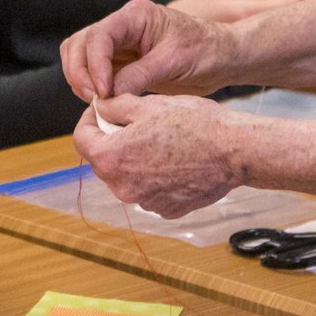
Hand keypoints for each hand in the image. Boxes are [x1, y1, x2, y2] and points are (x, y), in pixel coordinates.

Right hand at [60, 0, 237, 103]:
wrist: (223, 58)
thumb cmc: (207, 51)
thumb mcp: (175, 62)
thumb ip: (140, 75)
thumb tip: (109, 94)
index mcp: (136, 16)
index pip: (99, 36)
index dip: (95, 65)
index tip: (104, 91)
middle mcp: (122, 27)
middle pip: (80, 44)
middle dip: (80, 72)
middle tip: (94, 99)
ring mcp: (120, 45)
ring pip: (80, 57)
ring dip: (81, 80)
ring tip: (98, 102)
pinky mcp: (121, 63)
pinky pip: (94, 73)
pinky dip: (92, 87)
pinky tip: (105, 103)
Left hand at [73, 95, 247, 216]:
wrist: (234, 152)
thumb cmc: (194, 125)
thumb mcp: (148, 105)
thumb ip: (115, 107)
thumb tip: (100, 108)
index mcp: (112, 159)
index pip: (81, 139)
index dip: (88, 120)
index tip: (101, 111)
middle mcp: (123, 187)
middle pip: (104, 160)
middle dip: (112, 141)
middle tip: (134, 123)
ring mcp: (145, 202)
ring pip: (127, 177)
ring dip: (134, 160)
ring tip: (161, 142)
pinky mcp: (166, 210)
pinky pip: (149, 190)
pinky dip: (155, 177)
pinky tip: (175, 161)